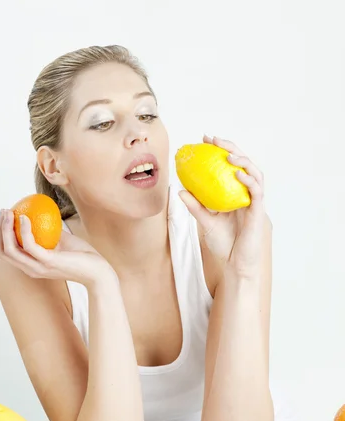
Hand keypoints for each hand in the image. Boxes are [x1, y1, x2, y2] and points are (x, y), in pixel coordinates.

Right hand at [0, 209, 114, 287]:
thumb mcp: (62, 240)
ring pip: (10, 249)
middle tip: (4, 211)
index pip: (5, 252)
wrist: (98, 272)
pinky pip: (30, 245)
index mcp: (31, 265)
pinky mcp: (48, 262)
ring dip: (6, 228)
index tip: (4, 216)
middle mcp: (31, 269)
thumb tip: (40, 212)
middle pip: (2, 251)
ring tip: (10, 212)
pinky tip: (25, 217)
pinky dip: (24, 230)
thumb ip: (49, 231)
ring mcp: (38, 267)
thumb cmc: (82, 256)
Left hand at [179, 135, 266, 277]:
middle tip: (214, 139)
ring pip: (254, 173)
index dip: (220, 152)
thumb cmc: (223, 244)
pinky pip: (256, 191)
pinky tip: (237, 173)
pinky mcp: (259, 211)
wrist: (235, 264)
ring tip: (227, 153)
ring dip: (242, 160)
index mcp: (235, 194)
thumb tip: (179, 190)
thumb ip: (195, 206)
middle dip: (230, 148)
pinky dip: (248, 180)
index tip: (204, 141)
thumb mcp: (205, 222)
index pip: (229, 167)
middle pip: (243, 164)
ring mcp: (254, 202)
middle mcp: (246, 194)